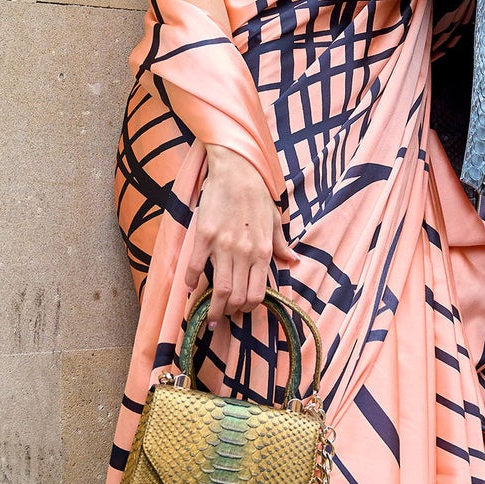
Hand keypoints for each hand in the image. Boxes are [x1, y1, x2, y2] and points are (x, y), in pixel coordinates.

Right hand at [186, 145, 295, 322]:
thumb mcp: (275, 220)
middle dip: (228, 312)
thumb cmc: (257, 194)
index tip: (240, 311)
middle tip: (222, 314)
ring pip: (218, 289)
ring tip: (205, 312)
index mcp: (263, 251)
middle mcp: (245, 253)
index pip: (256, 293)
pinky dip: (191, 282)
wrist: (237, 169)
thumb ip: (281, 245)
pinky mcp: (205, 236)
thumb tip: (293, 262)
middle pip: (236, 297)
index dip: (247, 308)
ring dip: (211, 306)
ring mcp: (224, 246)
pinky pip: (195, 267)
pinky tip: (190, 287)